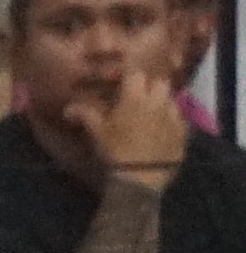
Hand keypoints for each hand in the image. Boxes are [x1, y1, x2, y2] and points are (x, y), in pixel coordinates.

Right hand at [74, 72, 189, 187]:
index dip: (129, 75)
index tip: (121, 81)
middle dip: (151, 85)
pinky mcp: (183, 132)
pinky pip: (180, 119)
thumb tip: (68, 108)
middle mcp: (158, 102)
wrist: (141, 177)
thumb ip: (86, 115)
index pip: (135, 74)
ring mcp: (174, 116)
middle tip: (140, 95)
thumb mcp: (97, 133)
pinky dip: (173, 120)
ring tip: (153, 112)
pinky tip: (164, 128)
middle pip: (159, 82)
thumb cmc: (116, 151)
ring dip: (163, 101)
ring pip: (172, 99)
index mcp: (135, 98)